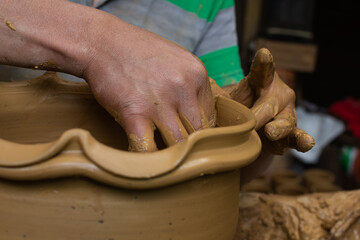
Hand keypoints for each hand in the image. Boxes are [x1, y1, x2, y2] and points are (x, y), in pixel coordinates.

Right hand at [83, 18, 214, 151]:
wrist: (101, 43)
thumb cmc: (138, 53)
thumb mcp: (176, 60)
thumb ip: (192, 85)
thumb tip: (205, 113)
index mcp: (196, 74)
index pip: (210, 116)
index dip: (199, 132)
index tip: (188, 137)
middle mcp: (182, 86)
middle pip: (198, 132)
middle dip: (188, 145)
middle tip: (178, 152)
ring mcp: (159, 100)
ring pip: (178, 143)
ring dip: (171, 155)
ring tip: (165, 159)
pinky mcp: (134, 112)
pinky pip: (148, 148)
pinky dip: (148, 159)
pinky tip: (146, 159)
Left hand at [226, 48, 314, 153]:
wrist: (249, 129)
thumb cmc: (237, 108)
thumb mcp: (226, 99)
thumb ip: (218, 94)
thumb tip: (200, 89)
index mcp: (262, 81)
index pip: (262, 72)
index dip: (263, 64)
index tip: (263, 54)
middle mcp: (278, 95)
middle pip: (270, 103)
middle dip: (260, 113)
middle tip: (251, 120)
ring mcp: (287, 114)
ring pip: (285, 121)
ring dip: (278, 128)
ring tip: (270, 132)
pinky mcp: (291, 134)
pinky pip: (297, 137)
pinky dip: (302, 141)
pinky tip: (306, 142)